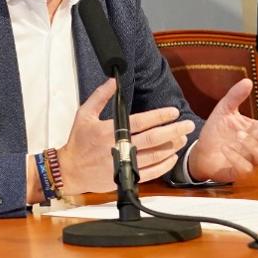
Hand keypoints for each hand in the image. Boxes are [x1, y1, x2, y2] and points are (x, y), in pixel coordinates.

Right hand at [57, 78, 193, 193]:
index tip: (173, 111)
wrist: (70, 170)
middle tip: (187, 125)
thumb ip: (100, 96)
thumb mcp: (84, 114)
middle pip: (153, 138)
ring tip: (182, 138)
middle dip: (173, 130)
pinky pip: (150, 173)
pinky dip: (164, 165)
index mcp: (108, 130)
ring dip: (171, 146)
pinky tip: (172, 157)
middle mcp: (118, 147)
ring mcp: (123, 163)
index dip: (160, 115)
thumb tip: (114, 80)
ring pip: (154, 155)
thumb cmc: (78, 141)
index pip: (140, 121)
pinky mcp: (125, 177)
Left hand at [188, 79, 257, 182]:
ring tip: (238, 135)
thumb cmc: (217, 131)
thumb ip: (235, 96)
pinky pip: (246, 169)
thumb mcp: (224, 110)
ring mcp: (251, 160)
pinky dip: (237, 158)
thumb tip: (247, 81)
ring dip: (254, 145)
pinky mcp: (239, 172)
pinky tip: (225, 148)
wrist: (200, 151)